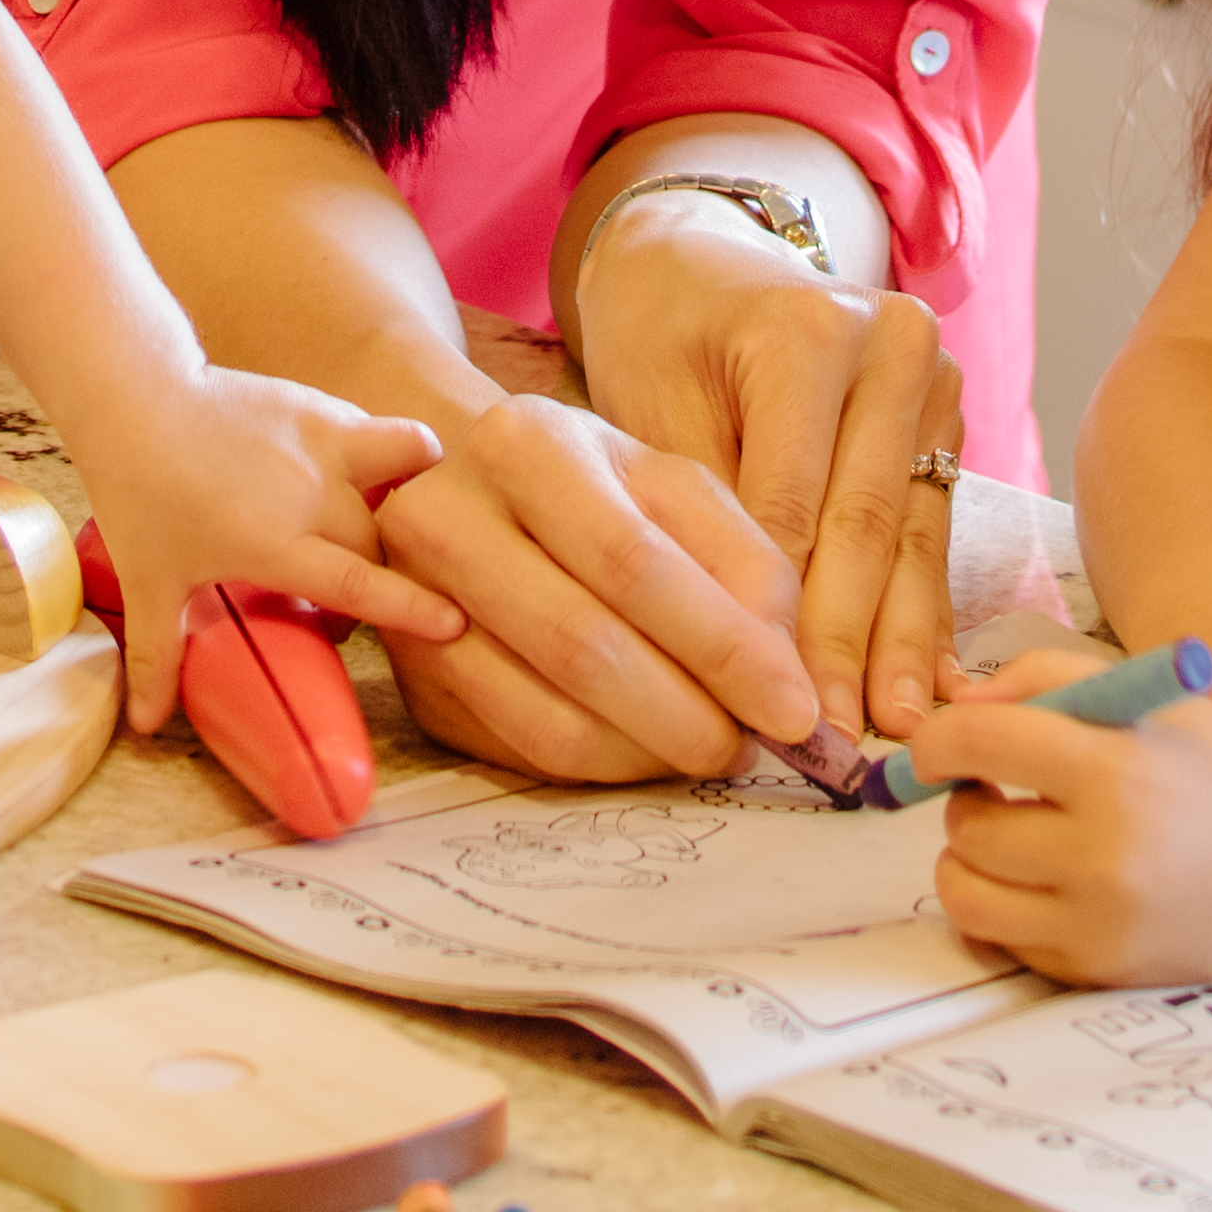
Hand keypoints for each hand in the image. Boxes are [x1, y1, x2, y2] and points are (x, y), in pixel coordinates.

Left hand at [61, 368, 454, 746]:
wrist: (135, 398)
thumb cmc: (140, 494)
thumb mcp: (148, 582)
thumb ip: (157, 655)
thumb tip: (147, 726)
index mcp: (277, 543)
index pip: (362, 582)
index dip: (413, 607)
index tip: (456, 624)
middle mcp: (312, 492)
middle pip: (382, 538)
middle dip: (385, 566)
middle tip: (355, 584)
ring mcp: (322, 440)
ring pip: (408, 459)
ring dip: (412, 485)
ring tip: (396, 506)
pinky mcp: (319, 405)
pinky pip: (375, 430)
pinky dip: (380, 452)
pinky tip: (352, 469)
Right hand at [360, 392, 837, 781]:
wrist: (470, 494)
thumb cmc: (594, 491)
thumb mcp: (676, 490)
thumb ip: (745, 566)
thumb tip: (787, 678)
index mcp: (526, 444)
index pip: (635, 562)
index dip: (723, 647)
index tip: (795, 709)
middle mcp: (448, 518)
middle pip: (584, 647)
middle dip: (690, 714)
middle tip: (754, 746)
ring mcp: (415, 607)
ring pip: (552, 716)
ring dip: (653, 753)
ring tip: (713, 747)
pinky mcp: (417, 682)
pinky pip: (526, 750)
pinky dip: (607, 767)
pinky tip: (651, 749)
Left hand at [573, 193, 965, 741]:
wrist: (699, 263)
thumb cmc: (657, 338)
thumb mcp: (649, 412)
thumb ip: (701, 522)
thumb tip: (745, 652)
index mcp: (808, 331)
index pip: (795, 506)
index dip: (784, 619)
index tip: (774, 708)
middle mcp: (890, 346)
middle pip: (865, 526)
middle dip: (847, 645)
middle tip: (836, 742)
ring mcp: (932, 377)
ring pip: (909, 535)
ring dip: (900, 642)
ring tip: (896, 729)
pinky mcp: (947, 416)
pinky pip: (928, 527)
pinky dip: (921, 609)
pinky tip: (928, 683)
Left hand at [915, 691, 1211, 987]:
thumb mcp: (1149, 698)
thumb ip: (1046, 678)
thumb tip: (959, 708)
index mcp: (1117, 772)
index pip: (976, 746)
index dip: (938, 742)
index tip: (939, 748)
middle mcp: (1106, 857)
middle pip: (967, 828)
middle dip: (969, 802)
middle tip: (1004, 790)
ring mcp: (1103, 926)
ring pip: (968, 895)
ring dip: (971, 862)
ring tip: (1014, 836)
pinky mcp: (1104, 972)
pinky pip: (1007, 942)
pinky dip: (1010, 909)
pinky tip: (1051, 881)